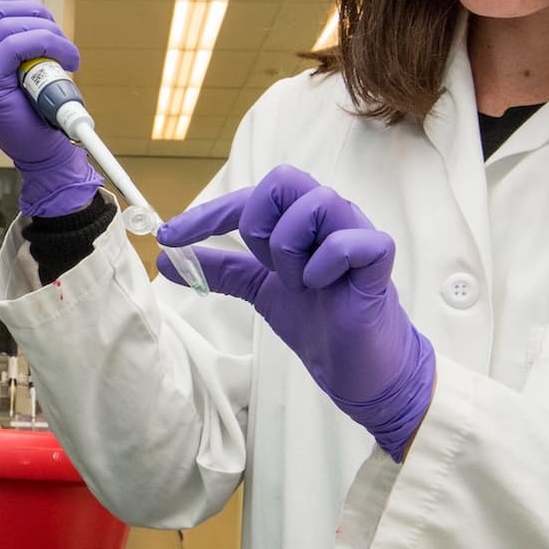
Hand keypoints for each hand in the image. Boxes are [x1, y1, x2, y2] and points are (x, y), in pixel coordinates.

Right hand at [0, 0, 99, 216]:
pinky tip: (66, 58)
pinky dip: (49, 44)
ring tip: (65, 51)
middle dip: (34, 12)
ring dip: (47, 31)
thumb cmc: (30, 105)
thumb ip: (3, 28)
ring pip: (7, 24)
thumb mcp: (15, 60)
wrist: (39, 150)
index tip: (38, 13)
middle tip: (57, 35)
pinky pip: (17, 44)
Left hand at [158, 166, 434, 458]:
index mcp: (301, 219)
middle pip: (284, 179)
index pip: (249, 197)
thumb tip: (169, 259)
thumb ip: (221, 269)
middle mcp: (329, 216)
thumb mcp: (260, 289)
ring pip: (317, 202)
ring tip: (299, 283)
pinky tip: (322, 286)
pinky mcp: (379, 261)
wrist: (359, 368)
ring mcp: (356, 234)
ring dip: (291, 248)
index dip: (206, 214)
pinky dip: (325, 263)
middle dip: (259, 223)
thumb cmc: (319, 319)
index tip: (169, 237)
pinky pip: (351, 240)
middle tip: (264, 265)